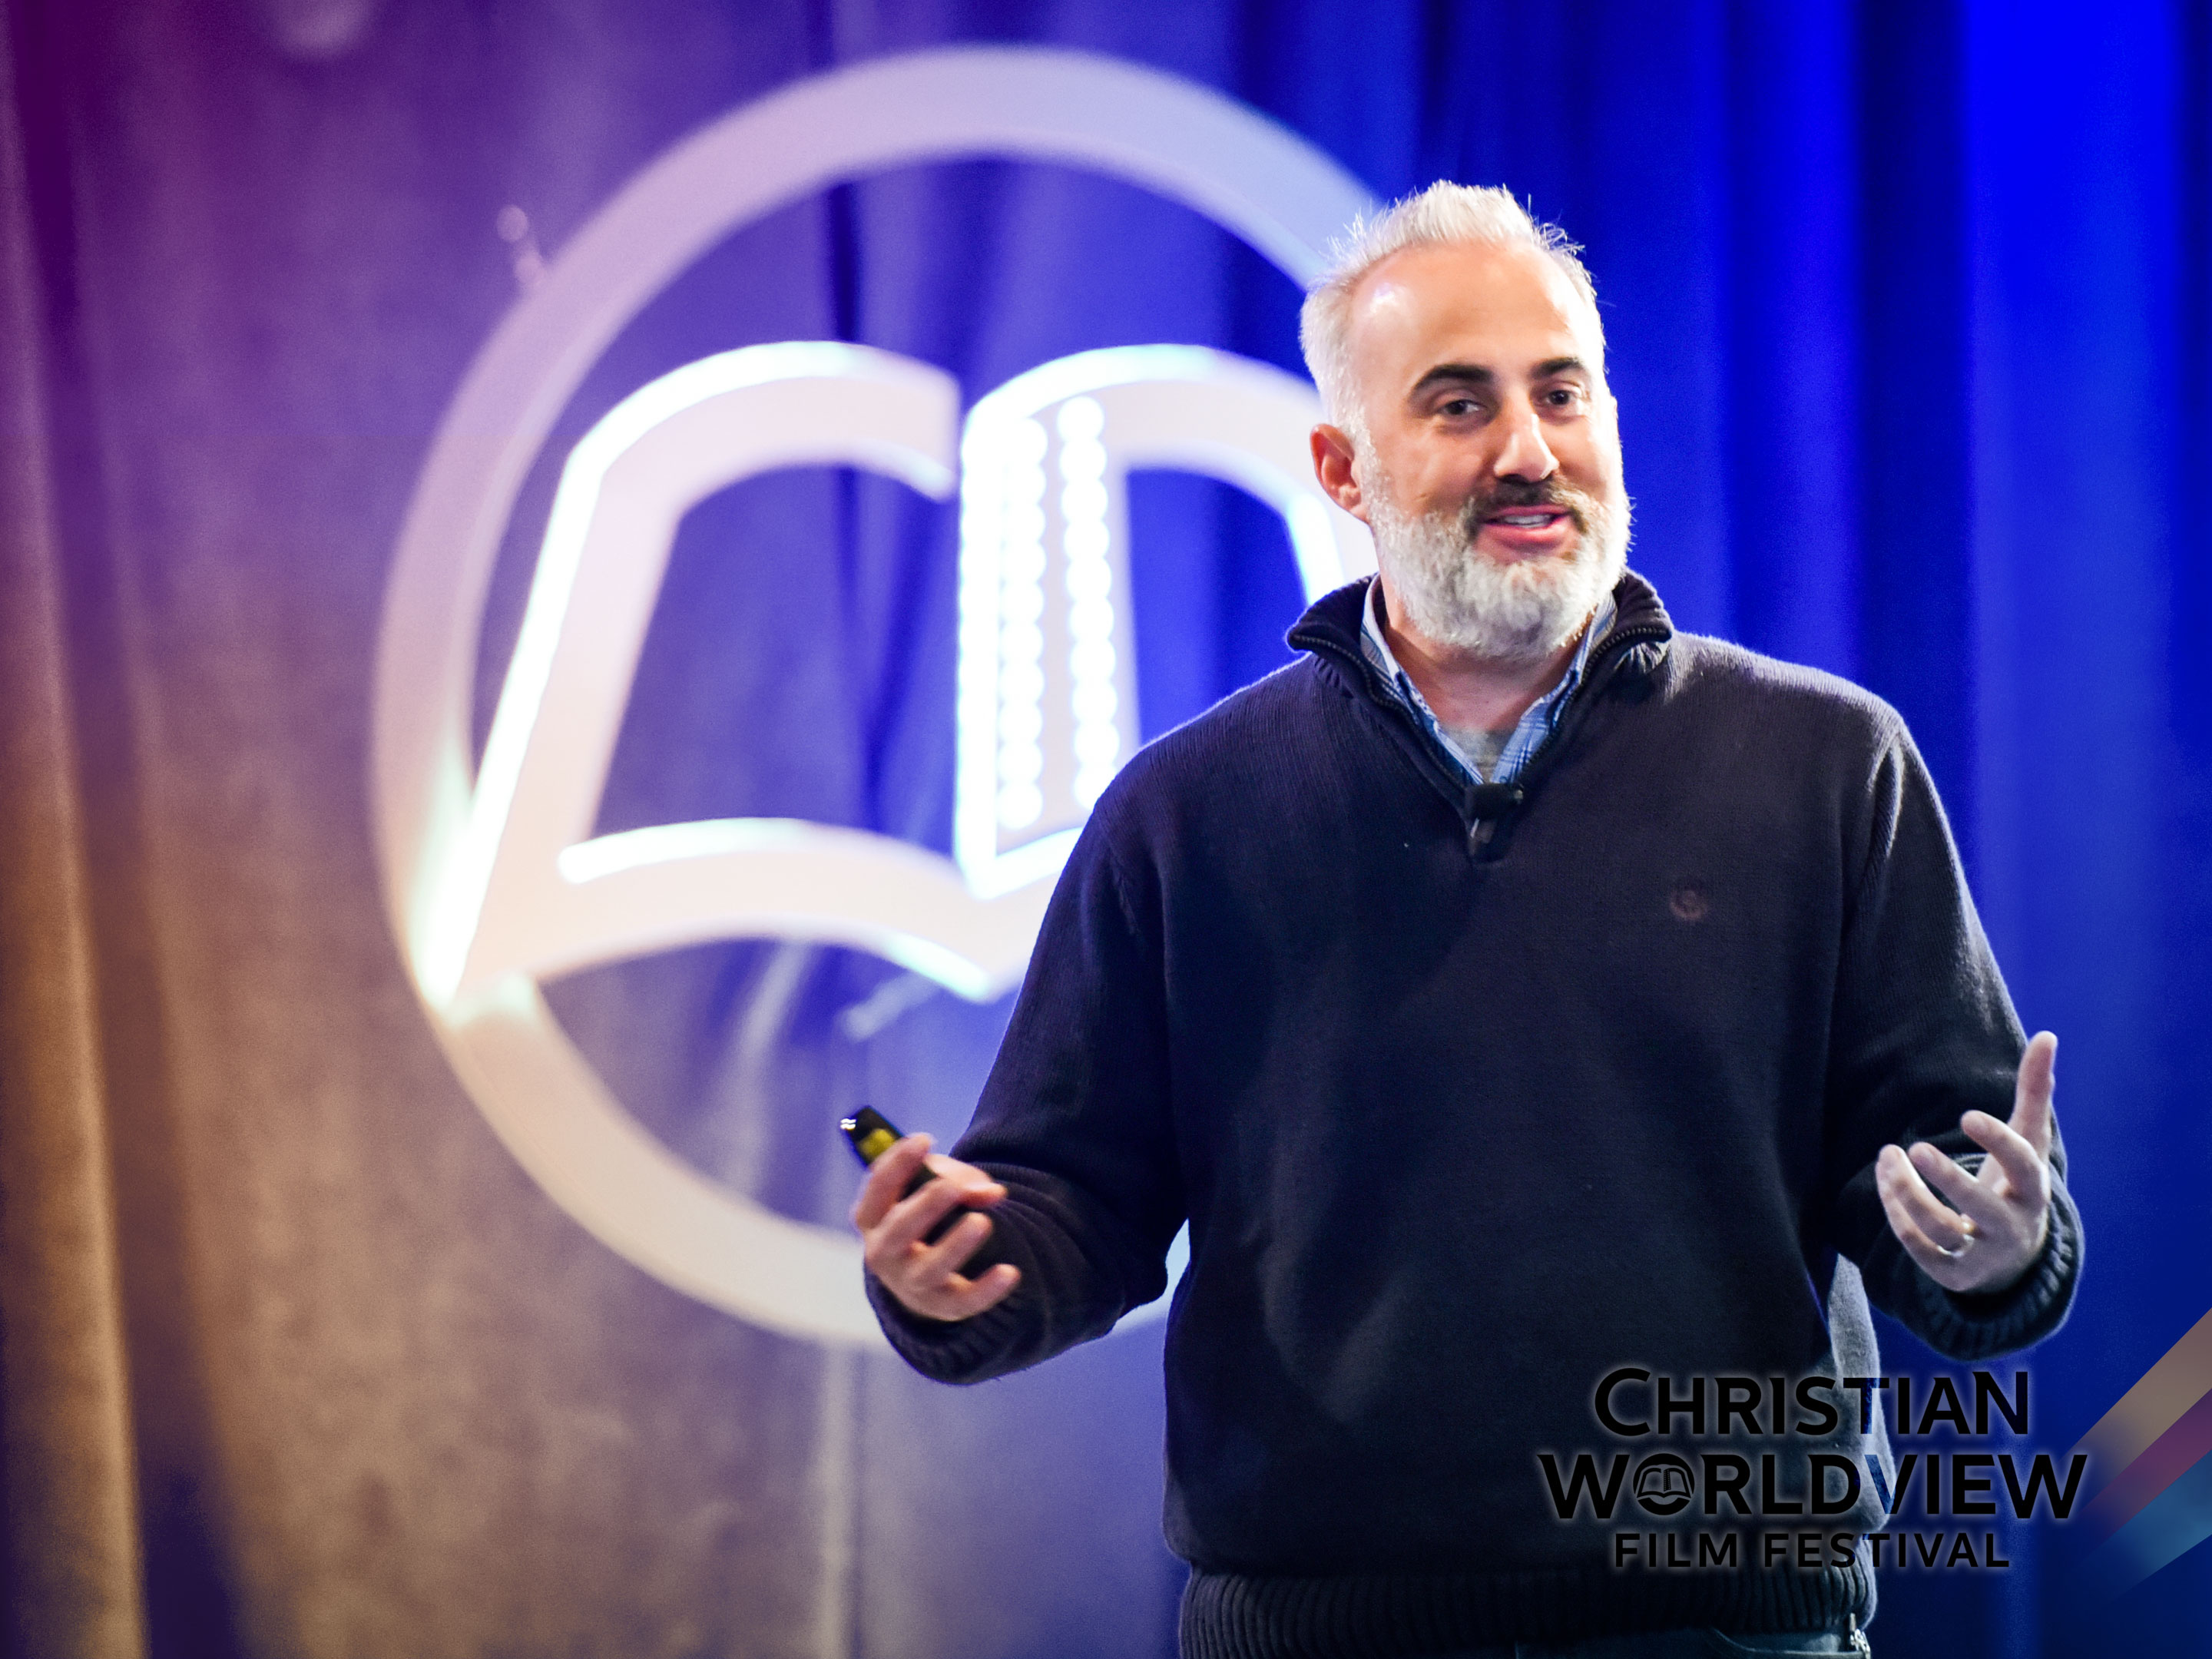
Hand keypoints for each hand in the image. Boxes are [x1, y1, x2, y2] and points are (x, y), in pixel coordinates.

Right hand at [852, 1133, 1020, 1320]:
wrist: (927, 1275)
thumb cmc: (927, 1216)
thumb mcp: (937, 1189)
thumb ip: (960, 1181)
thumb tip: (992, 1193)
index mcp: (873, 1219)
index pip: (877, 1189)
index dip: (896, 1163)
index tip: (924, 1139)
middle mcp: (883, 1253)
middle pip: (897, 1232)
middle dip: (924, 1206)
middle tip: (951, 1187)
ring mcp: (910, 1283)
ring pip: (928, 1269)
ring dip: (954, 1246)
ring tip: (982, 1222)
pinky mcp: (942, 1305)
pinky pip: (963, 1302)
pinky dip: (987, 1290)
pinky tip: (1011, 1272)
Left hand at [1876, 1031, 2056, 1293]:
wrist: (2016, 1258)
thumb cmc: (2016, 1183)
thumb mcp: (2027, 1140)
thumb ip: (2034, 1091)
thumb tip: (2049, 1035)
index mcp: (2033, 1190)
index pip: (2023, 1166)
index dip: (1998, 1142)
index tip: (1967, 1115)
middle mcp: (2011, 1226)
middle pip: (1980, 1207)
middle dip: (1948, 1180)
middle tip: (1917, 1146)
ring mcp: (1982, 1254)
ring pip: (1940, 1229)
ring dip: (1906, 1193)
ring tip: (1888, 1156)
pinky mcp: (1953, 1274)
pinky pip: (1919, 1250)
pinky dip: (1898, 1218)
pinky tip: (1886, 1186)